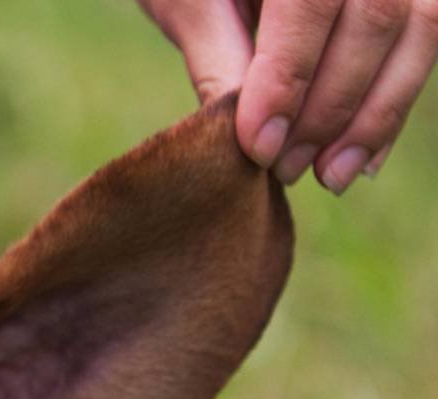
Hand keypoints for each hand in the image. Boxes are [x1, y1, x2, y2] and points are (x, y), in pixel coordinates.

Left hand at [139, 0, 437, 193]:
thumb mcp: (189, 3)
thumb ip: (216, 55)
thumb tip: (246, 137)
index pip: (311, 2)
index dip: (289, 78)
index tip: (259, 146)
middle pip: (375, 18)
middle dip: (331, 107)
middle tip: (285, 168)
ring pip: (418, 31)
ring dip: (375, 115)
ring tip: (327, 175)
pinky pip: (424, 40)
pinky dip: (393, 104)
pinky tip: (360, 158)